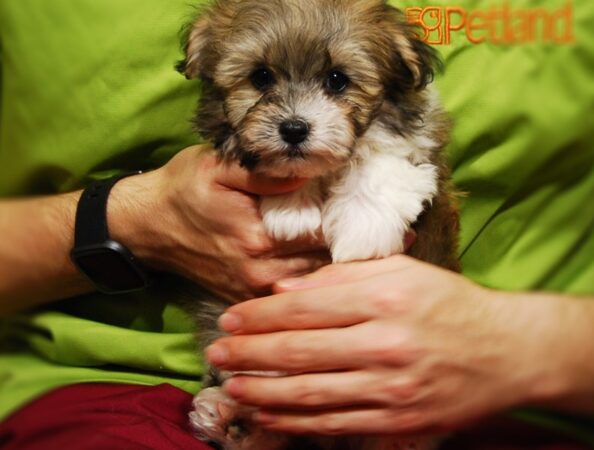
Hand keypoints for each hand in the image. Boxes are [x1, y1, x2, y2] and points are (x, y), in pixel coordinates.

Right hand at [109, 145, 329, 300]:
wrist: (147, 225)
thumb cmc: (183, 190)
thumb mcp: (216, 166)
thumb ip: (264, 173)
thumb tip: (309, 175)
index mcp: (257, 239)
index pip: (323, 236)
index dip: (341, 221)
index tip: (350, 207)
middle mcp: (259, 273)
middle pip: (323, 265)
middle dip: (337, 245)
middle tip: (349, 224)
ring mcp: (252, 291)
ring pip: (310, 283)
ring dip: (325, 264)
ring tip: (334, 240)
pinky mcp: (244, 298)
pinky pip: (289, 294)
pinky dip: (305, 279)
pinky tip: (308, 258)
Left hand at [205, 256, 577, 435]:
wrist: (506, 352)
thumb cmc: (449, 303)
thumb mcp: (401, 271)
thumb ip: (340, 277)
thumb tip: (284, 288)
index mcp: (385, 298)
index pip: (305, 308)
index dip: (259, 315)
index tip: (230, 319)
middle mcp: (386, 344)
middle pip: (299, 352)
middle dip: (249, 354)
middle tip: (215, 355)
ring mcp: (391, 389)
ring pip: (310, 394)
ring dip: (262, 392)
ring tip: (231, 387)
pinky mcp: (398, 421)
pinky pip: (335, 423)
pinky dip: (296, 421)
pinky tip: (269, 414)